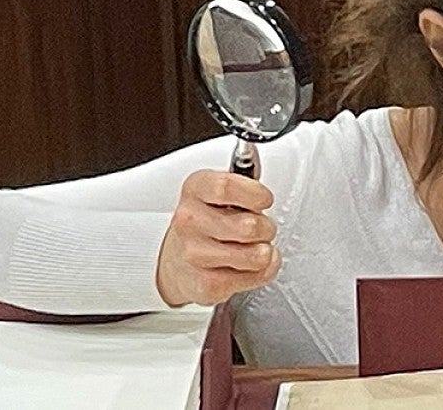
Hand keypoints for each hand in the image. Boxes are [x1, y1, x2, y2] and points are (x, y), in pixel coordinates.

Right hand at [156, 169, 280, 306]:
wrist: (176, 262)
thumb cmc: (207, 221)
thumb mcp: (218, 191)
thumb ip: (243, 179)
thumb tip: (256, 157)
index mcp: (195, 189)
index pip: (227, 187)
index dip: (255, 195)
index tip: (264, 199)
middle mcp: (189, 221)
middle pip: (249, 225)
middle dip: (266, 227)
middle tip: (259, 228)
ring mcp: (194, 253)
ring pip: (257, 255)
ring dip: (263, 251)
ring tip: (251, 247)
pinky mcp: (206, 284)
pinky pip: (255, 276)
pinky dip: (260, 272)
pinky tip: (245, 266)